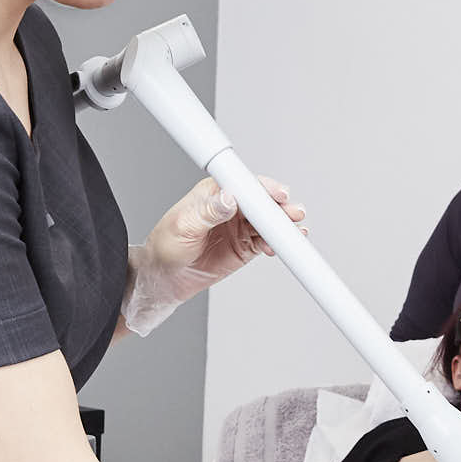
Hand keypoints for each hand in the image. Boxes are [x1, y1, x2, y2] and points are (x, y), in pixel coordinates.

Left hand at [122, 176, 304, 334]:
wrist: (166, 277)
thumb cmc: (166, 245)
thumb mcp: (182, 225)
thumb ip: (207, 211)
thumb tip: (228, 198)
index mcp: (214, 192)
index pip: (243, 184)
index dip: (262, 188)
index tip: (277, 194)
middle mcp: (231, 206)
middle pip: (262, 201)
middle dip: (280, 207)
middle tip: (293, 213)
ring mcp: (240, 226)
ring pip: (269, 221)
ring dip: (283, 226)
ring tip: (294, 231)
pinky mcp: (246, 246)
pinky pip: (267, 241)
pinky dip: (276, 243)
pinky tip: (278, 247)